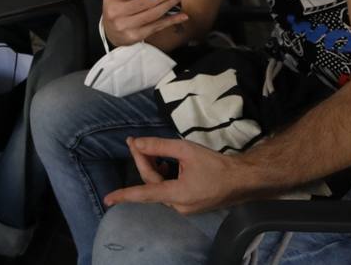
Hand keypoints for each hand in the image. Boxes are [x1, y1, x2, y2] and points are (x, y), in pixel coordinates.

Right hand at [101, 0, 186, 44]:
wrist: (110, 32)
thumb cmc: (118, 8)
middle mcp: (116, 12)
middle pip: (145, 2)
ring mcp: (125, 26)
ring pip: (153, 14)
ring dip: (169, 5)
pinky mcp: (135, 36)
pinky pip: (156, 26)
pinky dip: (171, 21)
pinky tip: (182, 16)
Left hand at [103, 136, 245, 214]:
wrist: (242, 179)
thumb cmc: (216, 164)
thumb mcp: (185, 150)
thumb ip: (159, 146)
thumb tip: (136, 143)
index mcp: (177, 195)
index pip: (144, 194)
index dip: (124, 195)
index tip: (108, 199)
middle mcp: (178, 206)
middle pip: (152, 183)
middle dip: (144, 162)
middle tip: (136, 142)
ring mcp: (185, 208)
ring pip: (160, 187)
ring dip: (154, 169)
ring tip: (153, 151)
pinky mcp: (190, 205)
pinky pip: (170, 191)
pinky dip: (165, 177)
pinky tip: (167, 164)